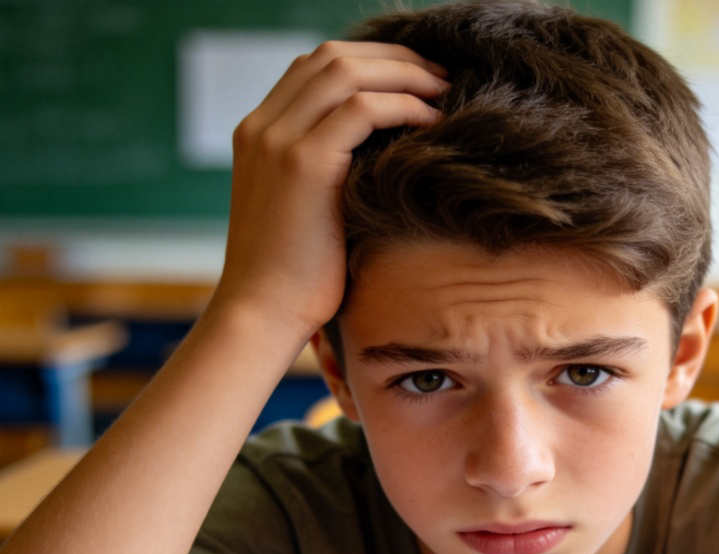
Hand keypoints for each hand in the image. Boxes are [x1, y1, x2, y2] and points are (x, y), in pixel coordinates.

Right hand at [210, 41, 446, 345]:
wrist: (263, 314)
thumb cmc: (294, 279)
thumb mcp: (306, 213)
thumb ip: (327, 174)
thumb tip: (381, 159)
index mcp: (258, 134)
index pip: (314, 67)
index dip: (370, 62)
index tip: (415, 78)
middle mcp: (262, 127)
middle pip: (331, 56)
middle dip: (392, 58)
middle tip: (439, 75)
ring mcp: (278, 141)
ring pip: (347, 72)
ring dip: (403, 74)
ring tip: (443, 92)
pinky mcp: (304, 164)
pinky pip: (362, 109)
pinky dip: (403, 106)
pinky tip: (432, 122)